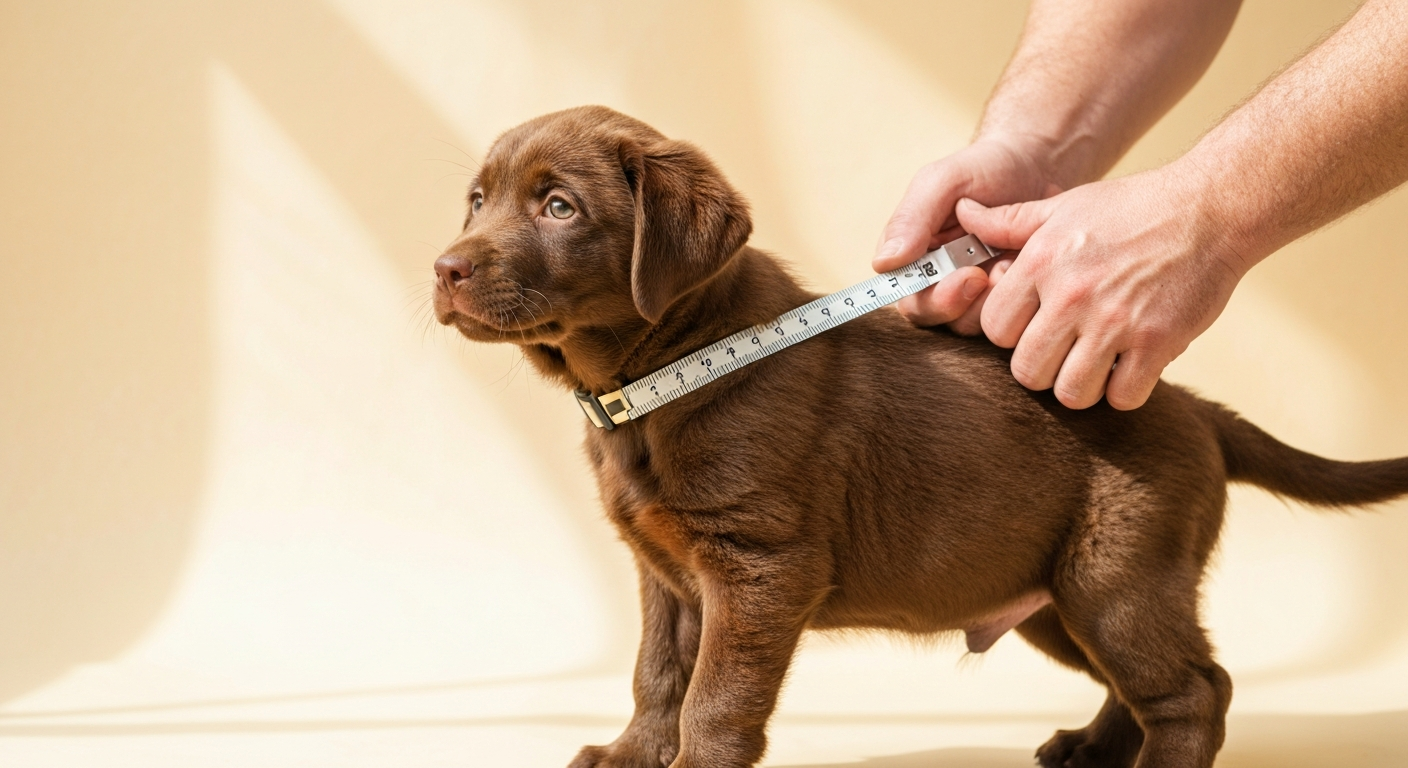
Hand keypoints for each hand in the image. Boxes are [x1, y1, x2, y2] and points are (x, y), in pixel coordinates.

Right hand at [874, 137, 1062, 335]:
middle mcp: (936, 280)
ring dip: (998, 295)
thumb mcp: (944, 181)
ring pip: (973, 321)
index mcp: (911, 257)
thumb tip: (884, 264)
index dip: (935, 298)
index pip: (908, 298)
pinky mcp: (1005, 296)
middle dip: (968, 300)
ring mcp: (972, 292)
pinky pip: (1008, 313)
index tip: (968, 275)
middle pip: (939, 317)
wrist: (1038, 165)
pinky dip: (1022, 292)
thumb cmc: (984, 169)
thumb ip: (911, 218)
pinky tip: (1030, 263)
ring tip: (1016, 257)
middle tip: (994, 270)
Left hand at [956, 166, 1246, 409]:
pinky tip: (1131, 368)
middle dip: (1042, 369)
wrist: (1210, 208)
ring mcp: (1114, 321)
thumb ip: (1009, 223)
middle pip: (1027, 371)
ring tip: (1095, 364)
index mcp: (1041, 263)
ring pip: (1071, 393)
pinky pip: (1123, 397)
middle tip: (1063, 354)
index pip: (995, 330)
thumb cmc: (1132, 208)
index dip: (1012, 335)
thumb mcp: (1063, 207)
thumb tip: (963, 213)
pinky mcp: (1157, 342)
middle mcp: (1071, 294)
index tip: (1033, 327)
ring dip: (1082, 386)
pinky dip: (1125, 391)